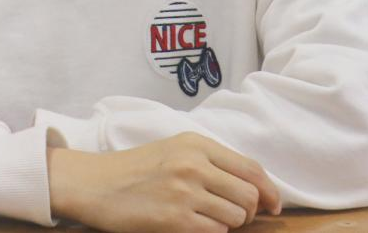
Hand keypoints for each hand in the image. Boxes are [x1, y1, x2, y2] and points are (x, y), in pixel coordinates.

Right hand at [46, 131, 281, 232]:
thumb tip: (254, 187)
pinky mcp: (175, 220)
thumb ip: (210, 162)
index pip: (250, 168)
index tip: (273, 204)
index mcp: (195, 144)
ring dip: (228, 223)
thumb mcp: (174, 150)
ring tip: (206, 218)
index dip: (269, 190)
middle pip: (248, 195)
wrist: (94, 184)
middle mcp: (194, 165)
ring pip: (235, 217)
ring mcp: (185, 192)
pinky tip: (192, 225)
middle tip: (234, 215)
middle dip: (248, 211)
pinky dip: (211, 232)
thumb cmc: (135, 168)